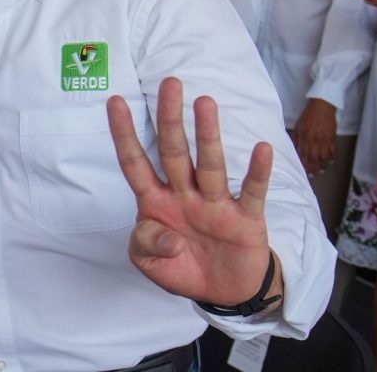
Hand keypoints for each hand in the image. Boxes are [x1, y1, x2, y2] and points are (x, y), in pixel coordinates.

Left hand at [107, 78, 281, 306]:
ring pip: (210, 165)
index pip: (135, 163)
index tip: (115, 101)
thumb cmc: (181, 267)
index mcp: (156, 202)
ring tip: (205, 103)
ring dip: (208, 135)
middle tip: (170, 84)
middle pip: (174, 152)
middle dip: (170, 118)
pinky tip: (260, 149)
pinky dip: (257, 172)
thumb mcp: (150, 263)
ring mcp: (216, 204)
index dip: (124, 134)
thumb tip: (170, 237)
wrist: (222, 292)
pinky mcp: (246, 219)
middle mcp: (185, 195)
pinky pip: (251, 192)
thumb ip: (147, 245)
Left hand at [293, 98, 336, 175]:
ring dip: (322, 165)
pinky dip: (332, 157)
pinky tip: (330, 162)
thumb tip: (294, 149)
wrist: (322, 107)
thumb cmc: (308, 116)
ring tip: (321, 171)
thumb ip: (296, 138)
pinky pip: (333, 150)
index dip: (304, 163)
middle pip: (314, 158)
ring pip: (324, 156)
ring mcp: (325, 140)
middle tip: (312, 175)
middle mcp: (315, 141)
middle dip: (313, 168)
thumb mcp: (298, 127)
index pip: (304, 154)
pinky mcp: (333, 138)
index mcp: (305, 138)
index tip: (303, 170)